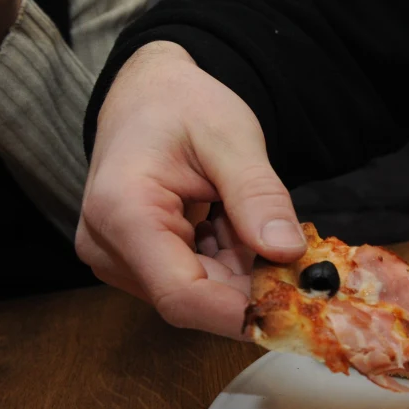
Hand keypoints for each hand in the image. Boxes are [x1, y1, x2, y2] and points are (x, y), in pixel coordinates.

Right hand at [76, 41, 306, 337]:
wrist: (146, 96)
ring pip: (201, 293)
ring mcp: (120, 261)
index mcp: (123, 212)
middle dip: (252, 287)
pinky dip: (230, 263)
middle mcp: (110, 248)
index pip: (181, 294)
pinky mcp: (137, 265)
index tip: (294, 305)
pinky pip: (195, 281)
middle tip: (299, 257)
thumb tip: (287, 252)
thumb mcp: (231, 137)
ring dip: (243, 271)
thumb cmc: (181, 106)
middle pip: (195, 299)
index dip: (239, 312)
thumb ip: (257, 195)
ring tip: (256, 220)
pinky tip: (239, 228)